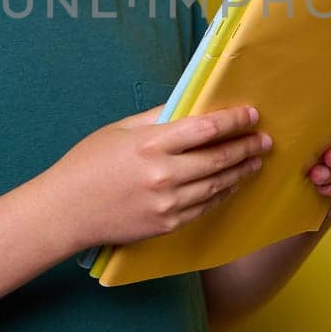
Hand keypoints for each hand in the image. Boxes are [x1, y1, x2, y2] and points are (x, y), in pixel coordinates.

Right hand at [47, 103, 272, 250]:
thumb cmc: (87, 165)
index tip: (251, 114)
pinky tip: (231, 184)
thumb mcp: (119, 130)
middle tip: (265, 140)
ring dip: (240, 171)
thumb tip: (189, 107)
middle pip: (218, 158)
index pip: (205, 129)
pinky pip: (204, 207)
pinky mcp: (167, 224)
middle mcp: (163, 174)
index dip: (233, 120)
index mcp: (150, 144)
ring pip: (217, 185)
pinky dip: (222, 194)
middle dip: (246, 146)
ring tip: (256, 160)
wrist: (65, 211)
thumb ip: (156, 118)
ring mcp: (167, 203)